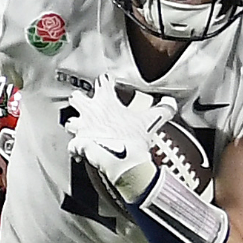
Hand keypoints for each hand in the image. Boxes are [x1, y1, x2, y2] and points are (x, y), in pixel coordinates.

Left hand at [64, 74, 175, 200]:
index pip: (103, 82)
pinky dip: (76, 148)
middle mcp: (90, 112)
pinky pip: (73, 145)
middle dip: (81, 100)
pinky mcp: (78, 144)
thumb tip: (170, 103)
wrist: (123, 161)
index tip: (108, 81)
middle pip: (78, 98)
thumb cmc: (133, 139)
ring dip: (76, 124)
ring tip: (80, 127)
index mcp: (106, 101)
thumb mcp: (151, 121)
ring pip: (71, 121)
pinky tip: (79, 150)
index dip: (106, 81)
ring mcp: (82, 128)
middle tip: (85, 102)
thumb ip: (162, 110)